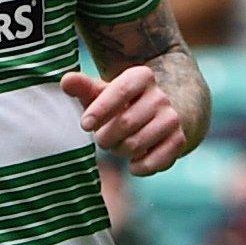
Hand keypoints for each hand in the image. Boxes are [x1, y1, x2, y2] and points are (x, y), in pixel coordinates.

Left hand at [60, 66, 186, 174]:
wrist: (154, 117)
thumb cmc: (117, 105)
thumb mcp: (99, 94)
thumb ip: (82, 87)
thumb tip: (66, 80)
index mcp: (141, 77)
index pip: (121, 90)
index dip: (101, 109)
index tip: (84, 125)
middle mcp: (160, 96)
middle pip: (126, 122)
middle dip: (106, 137)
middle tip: (102, 139)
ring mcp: (172, 119)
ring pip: (137, 144)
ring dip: (120, 151)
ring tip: (118, 146)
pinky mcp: (179, 140)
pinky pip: (155, 162)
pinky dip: (139, 167)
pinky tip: (133, 162)